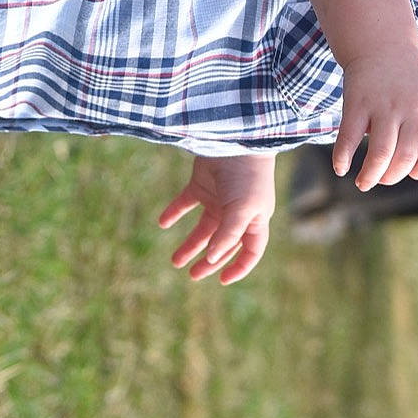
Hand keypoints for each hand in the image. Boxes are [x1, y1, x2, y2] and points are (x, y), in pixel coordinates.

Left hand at [158, 153, 276, 283]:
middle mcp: (237, 212)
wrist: (234, 136)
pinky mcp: (201, 184)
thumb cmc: (246, 175)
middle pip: (223, 244)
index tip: (223, 280)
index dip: (239, 267)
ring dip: (190, 244)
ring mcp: (218, 198)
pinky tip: (163, 223)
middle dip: (209, 262)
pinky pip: (185, 203)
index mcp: (254, 220)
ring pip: (203, 228)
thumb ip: (228, 235)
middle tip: (191, 275)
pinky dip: (174, 213)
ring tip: (174, 261)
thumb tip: (212, 259)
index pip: (250, 251)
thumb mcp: (242, 208)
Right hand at [336, 55, 417, 190]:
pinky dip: (343, 157)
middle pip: (406, 159)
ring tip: (363, 183)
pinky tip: (340, 168)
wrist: (383, 47)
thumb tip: (409, 171)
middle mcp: (414, 110)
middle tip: (379, 180)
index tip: (408, 172)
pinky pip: (351, 138)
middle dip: (391, 178)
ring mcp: (386, 106)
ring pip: (381, 154)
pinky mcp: (358, 102)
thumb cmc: (406, 86)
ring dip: (370, 176)